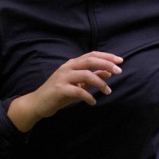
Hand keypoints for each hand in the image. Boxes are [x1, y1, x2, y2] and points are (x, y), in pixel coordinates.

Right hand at [8, 52, 122, 131]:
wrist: (38, 103)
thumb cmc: (60, 93)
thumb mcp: (78, 84)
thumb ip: (92, 77)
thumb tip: (109, 72)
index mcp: (72, 64)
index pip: (92, 55)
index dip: (106, 56)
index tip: (120, 61)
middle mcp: (67, 67)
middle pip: (90, 60)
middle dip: (106, 64)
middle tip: (119, 71)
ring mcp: (63, 77)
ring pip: (85, 75)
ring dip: (100, 83)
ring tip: (108, 91)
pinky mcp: (59, 89)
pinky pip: (78, 90)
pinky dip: (88, 96)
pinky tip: (93, 101)